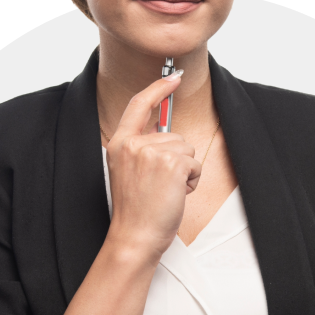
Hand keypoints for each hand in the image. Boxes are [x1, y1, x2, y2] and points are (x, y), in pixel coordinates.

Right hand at [104, 72, 200, 258]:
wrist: (135, 236)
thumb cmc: (135, 210)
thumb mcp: (129, 171)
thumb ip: (142, 148)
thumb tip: (164, 131)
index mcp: (119, 144)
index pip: (138, 105)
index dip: (158, 89)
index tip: (173, 78)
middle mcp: (133, 144)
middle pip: (173, 135)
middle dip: (177, 159)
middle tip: (160, 185)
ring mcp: (152, 152)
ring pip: (187, 149)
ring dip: (184, 171)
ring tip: (166, 191)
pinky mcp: (172, 163)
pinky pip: (195, 164)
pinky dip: (191, 180)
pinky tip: (175, 194)